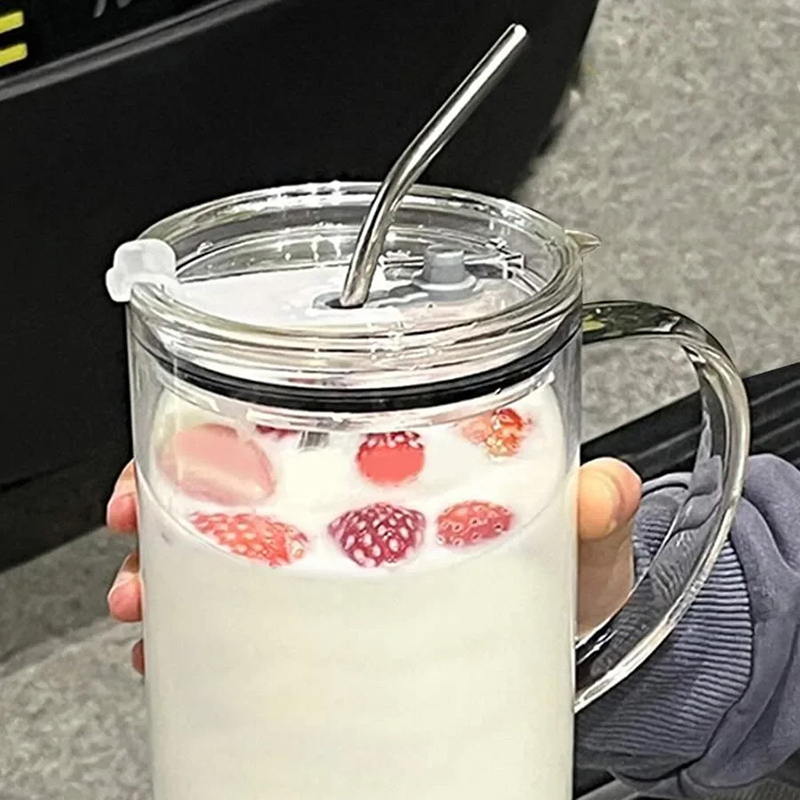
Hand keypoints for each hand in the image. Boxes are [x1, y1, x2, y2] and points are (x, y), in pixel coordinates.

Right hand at [107, 458, 641, 672]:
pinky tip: (180, 651)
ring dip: (176, 569)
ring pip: (232, 550)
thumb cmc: (569, 567)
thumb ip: (595, 514)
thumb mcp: (581, 539)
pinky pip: (255, 620)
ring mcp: (343, 564)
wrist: (574, 634)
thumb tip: (604, 491)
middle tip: (141, 525)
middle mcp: (361, 506)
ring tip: (145, 599)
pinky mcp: (339, 623)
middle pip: (245, 482)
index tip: (185, 442)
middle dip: (178, 498)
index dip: (238, 423)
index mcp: (407, 465)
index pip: (311, 422)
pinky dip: (207, 633)